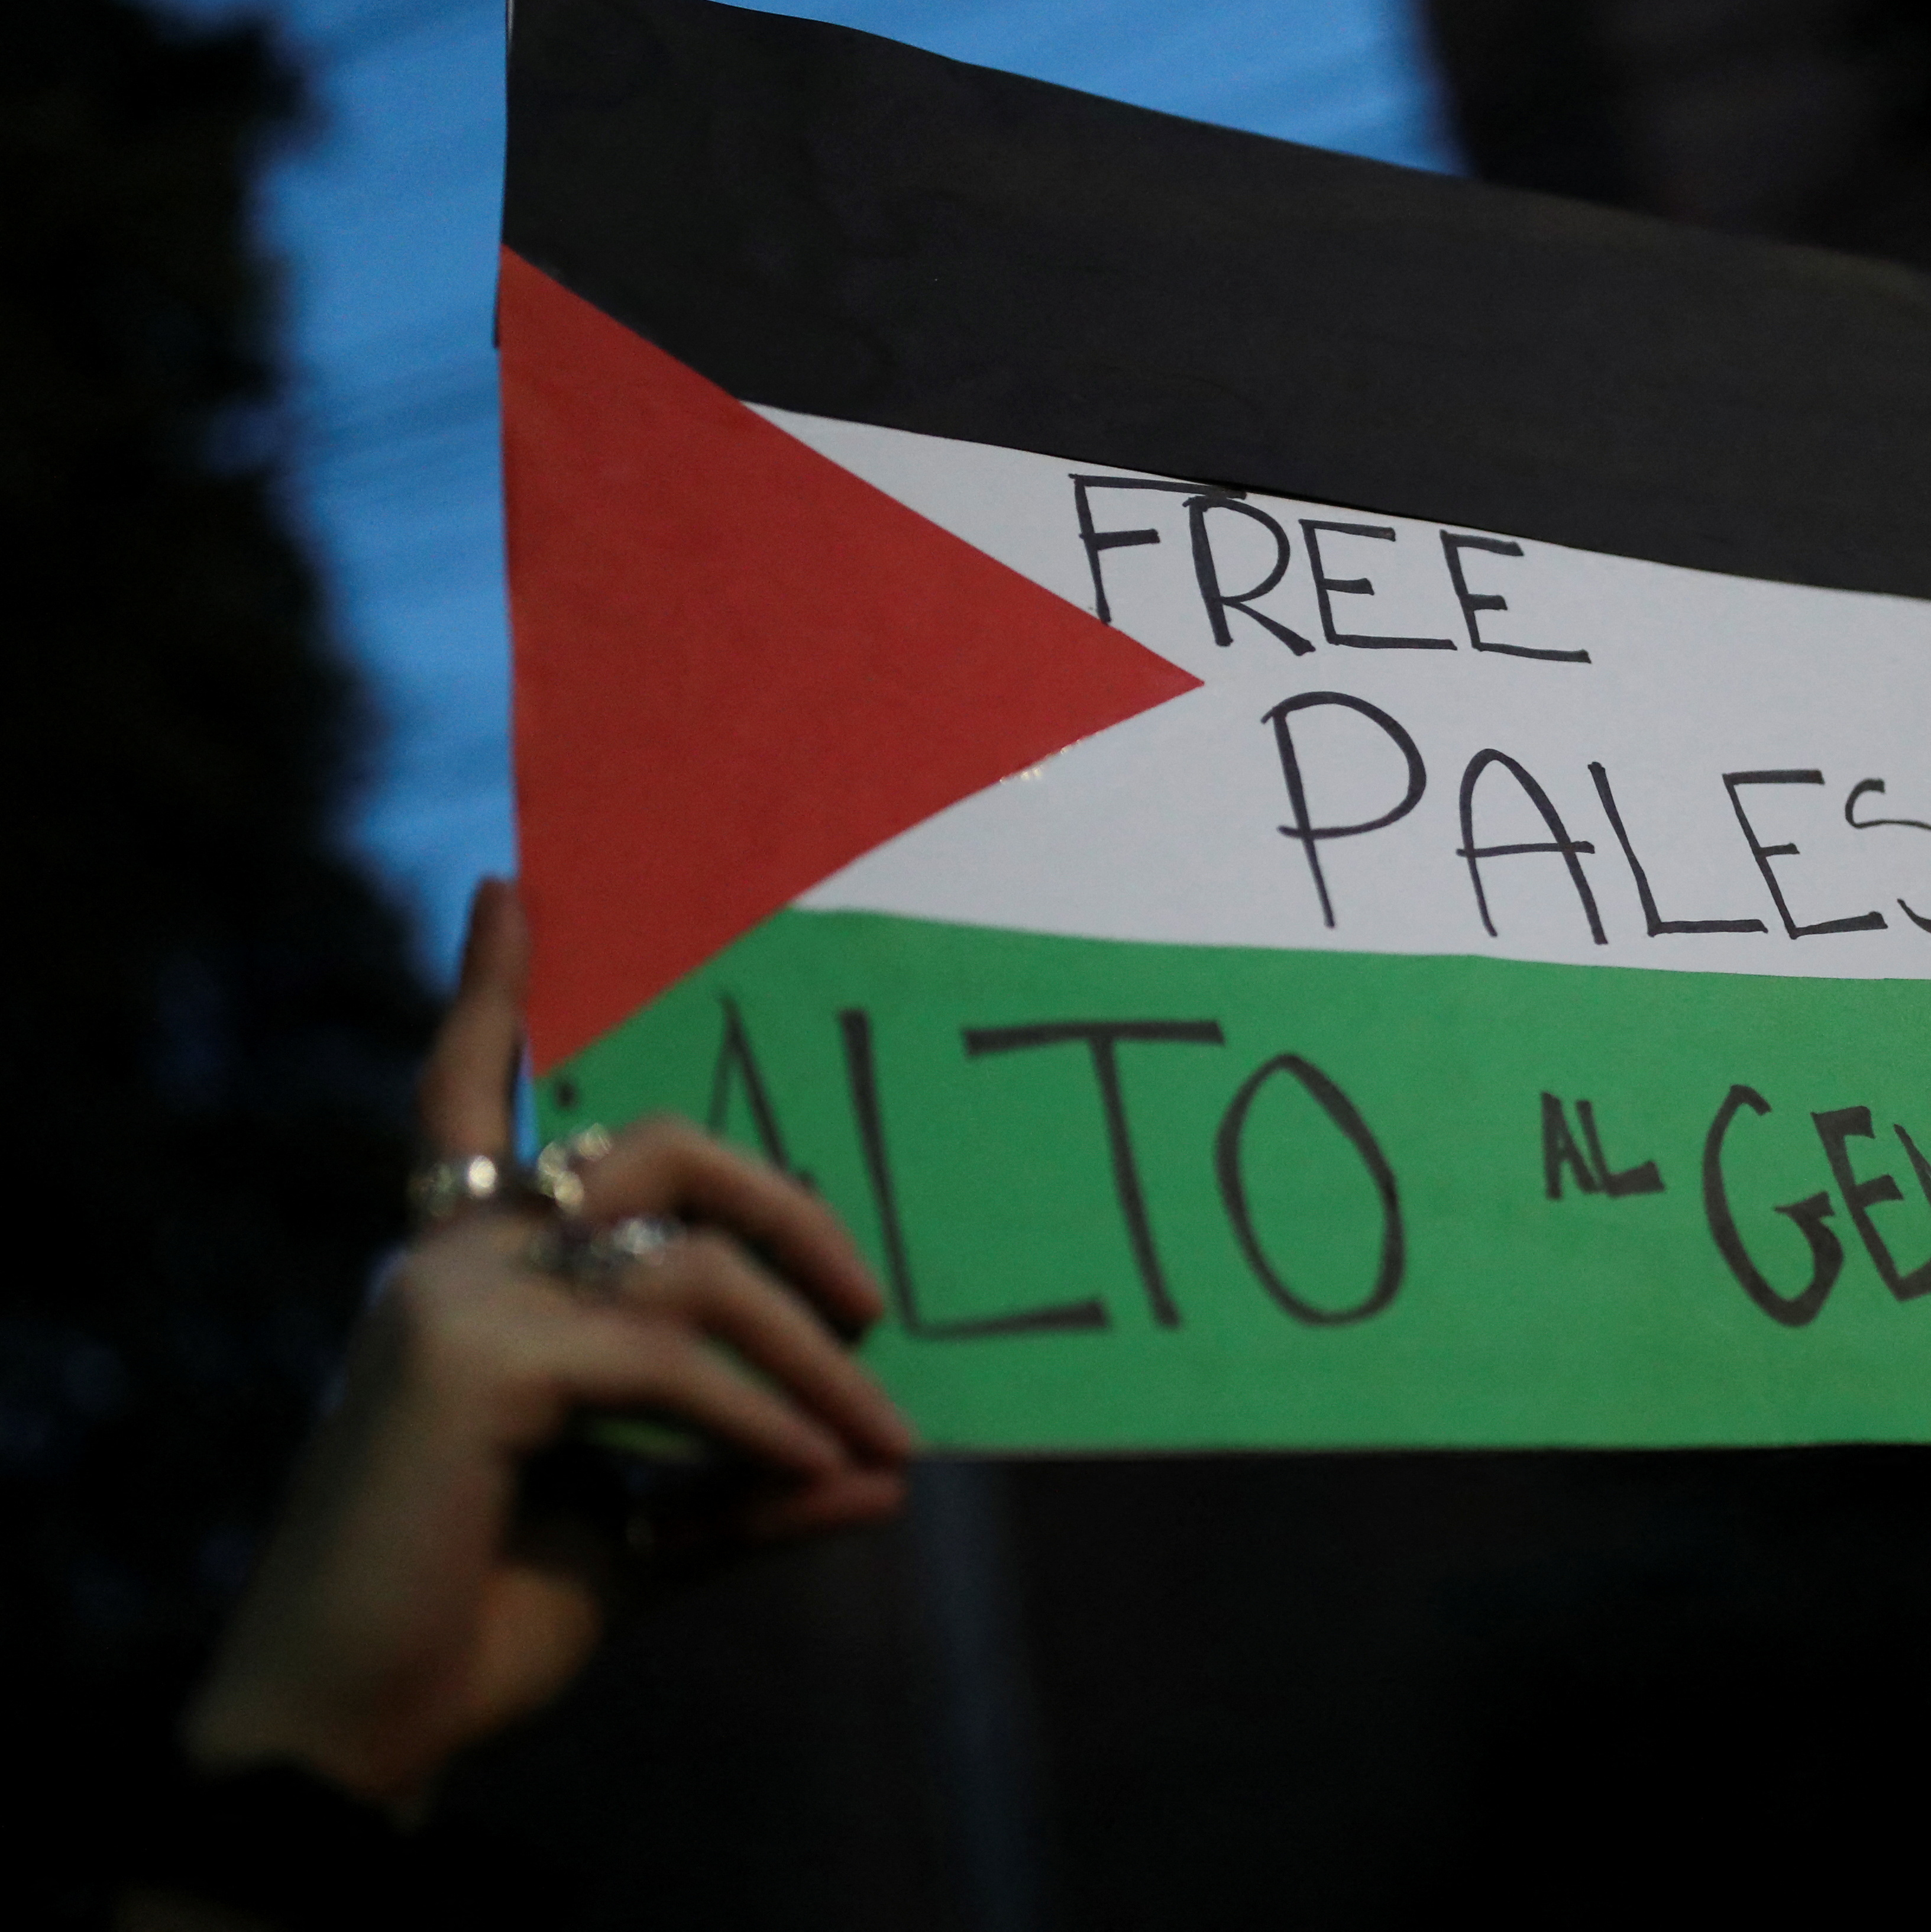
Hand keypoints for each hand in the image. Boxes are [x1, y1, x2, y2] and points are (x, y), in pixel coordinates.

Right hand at [181, 879, 912, 1809]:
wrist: (354, 1731)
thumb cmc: (475, 1627)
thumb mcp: (641, 1544)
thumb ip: (748, 1493)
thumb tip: (884, 1479)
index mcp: (460, 1277)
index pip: (466, 1104)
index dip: (490, 995)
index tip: (513, 889)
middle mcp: (445, 1262)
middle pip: (645, 1151)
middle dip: (783, 1208)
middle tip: (877, 1304)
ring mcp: (451, 1300)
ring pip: (691, 1269)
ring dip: (811, 1361)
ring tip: (887, 1440)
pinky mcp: (473, 1364)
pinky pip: (674, 1364)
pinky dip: (765, 1423)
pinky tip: (819, 1475)